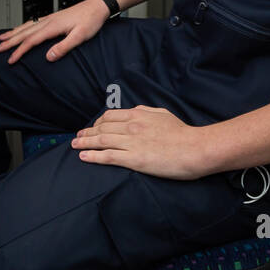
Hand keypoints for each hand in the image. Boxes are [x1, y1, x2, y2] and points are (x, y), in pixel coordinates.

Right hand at [0, 0, 107, 63]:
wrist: (98, 7)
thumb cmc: (91, 21)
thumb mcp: (80, 36)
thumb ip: (64, 47)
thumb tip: (48, 57)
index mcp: (52, 26)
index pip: (31, 41)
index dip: (19, 51)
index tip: (10, 59)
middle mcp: (48, 21)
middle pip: (24, 32)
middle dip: (9, 41)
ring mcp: (49, 18)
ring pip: (26, 26)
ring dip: (13, 33)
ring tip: (2, 38)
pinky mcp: (53, 17)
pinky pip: (32, 22)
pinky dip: (22, 26)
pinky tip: (20, 28)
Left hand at [72, 106, 209, 179]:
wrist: (195, 148)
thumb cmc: (183, 132)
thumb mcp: (163, 114)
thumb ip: (147, 110)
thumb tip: (135, 109)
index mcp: (138, 115)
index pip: (110, 116)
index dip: (97, 122)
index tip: (92, 127)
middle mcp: (131, 126)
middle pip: (102, 128)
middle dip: (87, 132)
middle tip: (77, 137)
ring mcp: (132, 143)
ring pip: (101, 141)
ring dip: (85, 143)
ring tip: (75, 146)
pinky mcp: (134, 159)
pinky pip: (108, 156)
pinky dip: (93, 156)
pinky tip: (83, 157)